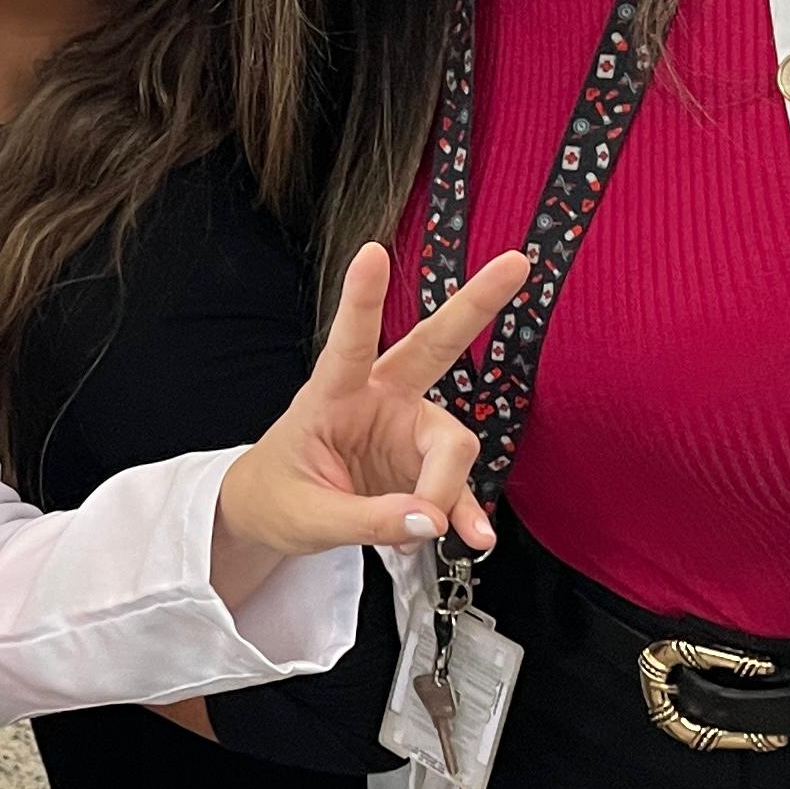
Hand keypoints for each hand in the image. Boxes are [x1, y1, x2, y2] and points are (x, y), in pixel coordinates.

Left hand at [213, 244, 531, 563]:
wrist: (274, 517)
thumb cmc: (278, 498)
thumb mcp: (308, 516)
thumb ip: (366, 519)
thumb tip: (428, 519)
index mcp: (331, 395)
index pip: (348, 341)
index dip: (362, 299)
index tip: (372, 252)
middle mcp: (378, 399)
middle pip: (434, 346)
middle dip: (476, 305)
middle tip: (516, 263)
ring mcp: (408, 430)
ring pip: (454, 443)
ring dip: (445, 490)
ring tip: (420, 533)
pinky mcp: (425, 467)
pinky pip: (459, 487)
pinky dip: (466, 513)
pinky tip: (473, 536)